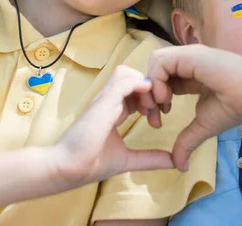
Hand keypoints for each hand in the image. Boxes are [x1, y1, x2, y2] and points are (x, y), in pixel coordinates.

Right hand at [51, 65, 173, 188]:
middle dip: (149, 88)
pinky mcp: (104, 101)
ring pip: (126, 73)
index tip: (157, 117)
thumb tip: (174, 162)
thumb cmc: (91, 163)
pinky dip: (140, 86)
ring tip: (151, 108)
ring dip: (144, 85)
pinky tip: (148, 105)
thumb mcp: (128, 159)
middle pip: (131, 76)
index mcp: (112, 110)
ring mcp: (104, 99)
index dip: (149, 98)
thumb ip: (150, 158)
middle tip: (158, 109)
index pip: (133, 90)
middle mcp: (108, 100)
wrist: (68, 169)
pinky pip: (124, 81)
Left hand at [147, 44, 241, 170]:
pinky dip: (157, 80)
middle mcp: (188, 61)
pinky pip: (161, 62)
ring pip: (155, 63)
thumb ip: (187, 141)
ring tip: (161, 106)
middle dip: (148, 93)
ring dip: (151, 86)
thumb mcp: (203, 125)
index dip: (155, 99)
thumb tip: (179, 166)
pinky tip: (167, 98)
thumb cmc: (234, 108)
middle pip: (155, 69)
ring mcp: (188, 55)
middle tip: (152, 115)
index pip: (163, 79)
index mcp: (192, 73)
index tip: (158, 121)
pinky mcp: (189, 54)